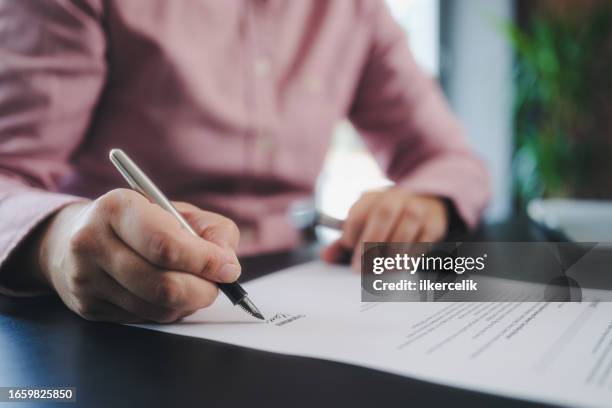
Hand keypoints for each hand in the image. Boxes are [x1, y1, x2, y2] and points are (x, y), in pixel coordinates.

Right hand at [33, 189, 240, 322]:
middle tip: (217, 283)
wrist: (77, 238)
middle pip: (163, 285)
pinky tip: (169, 294)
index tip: (227, 268)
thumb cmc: (141, 222)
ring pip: (157, 308)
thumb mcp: (178, 211)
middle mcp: (93, 242)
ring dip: (189, 302)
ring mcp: (86, 279)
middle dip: (203, 289)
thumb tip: (227, 264)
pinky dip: (169, 311)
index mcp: (116, 208)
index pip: (166, 245)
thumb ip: (213, 231)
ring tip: (195, 285)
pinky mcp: (88, 307)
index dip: (204, 261)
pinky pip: (144, 319)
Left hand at [321, 188, 448, 269]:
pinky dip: (410, 256)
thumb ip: (344, 242)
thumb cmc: (387, 220)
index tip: (346, 247)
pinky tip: (399, 267)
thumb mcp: (365, 224)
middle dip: (369, 243)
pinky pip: (423, 239)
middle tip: (359, 268)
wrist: (424, 204)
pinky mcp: (434, 222)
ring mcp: (418, 208)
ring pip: (406, 226)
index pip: (360, 210)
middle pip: (383, 214)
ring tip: (380, 270)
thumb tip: (325, 257)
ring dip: (391, 252)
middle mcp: (397, 197)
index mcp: (374, 196)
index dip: (351, 230)